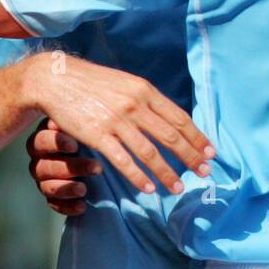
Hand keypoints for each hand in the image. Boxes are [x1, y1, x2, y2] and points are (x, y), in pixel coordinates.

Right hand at [22, 55, 213, 194]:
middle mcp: (135, 105)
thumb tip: (172, 119)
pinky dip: (138, 176)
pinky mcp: (96, 135)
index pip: (180, 118)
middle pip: (171, 137)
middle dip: (191, 157)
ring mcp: (116, 120)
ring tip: (179, 188)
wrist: (56, 79)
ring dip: (167, 173)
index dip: (198, 137)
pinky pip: (122, 160)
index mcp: (146, 91)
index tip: (211, 153)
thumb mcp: (127, 83)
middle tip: (205, 173)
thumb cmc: (95, 83)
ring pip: (149, 152)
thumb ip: (148, 100)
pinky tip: (149, 188)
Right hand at [28, 119, 98, 215]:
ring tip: (84, 188)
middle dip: (69, 167)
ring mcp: (44, 179)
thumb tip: (96, 110)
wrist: (96, 159)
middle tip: (96, 167)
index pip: (41, 140)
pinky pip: (52, 204)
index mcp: (47, 139)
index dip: (56, 143)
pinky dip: (67, 206)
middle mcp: (41, 159)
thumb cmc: (91, 134)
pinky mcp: (51, 196)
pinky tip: (83, 206)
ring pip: (45, 185)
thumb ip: (88, 123)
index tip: (75, 144)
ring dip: (66, 187)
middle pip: (43, 165)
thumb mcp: (91, 127)